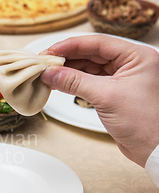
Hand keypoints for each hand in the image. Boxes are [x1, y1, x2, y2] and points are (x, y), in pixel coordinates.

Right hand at [40, 34, 158, 166]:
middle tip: (45, 63)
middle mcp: (131, 64)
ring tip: (48, 74)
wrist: (155, 149)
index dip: (71, 45)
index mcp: (137, 56)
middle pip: (92, 54)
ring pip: (89, 67)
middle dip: (67, 58)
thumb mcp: (106, 97)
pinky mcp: (114, 93)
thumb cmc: (145, 122)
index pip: (98, 43)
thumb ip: (75, 82)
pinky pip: (90, 81)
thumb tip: (50, 73)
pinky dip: (74, 82)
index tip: (50, 51)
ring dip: (68, 70)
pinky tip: (59, 83)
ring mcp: (122, 79)